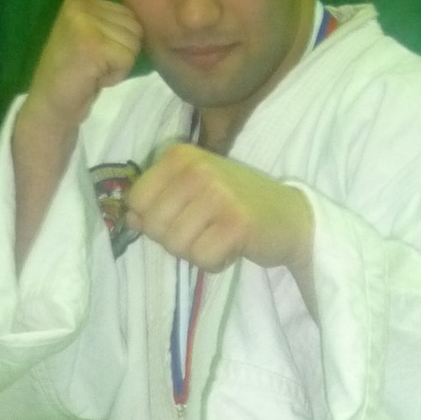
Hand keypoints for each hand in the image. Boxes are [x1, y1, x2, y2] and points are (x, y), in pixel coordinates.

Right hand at [22, 0, 143, 131]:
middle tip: (94, 65)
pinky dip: (116, 75)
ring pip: (133, 43)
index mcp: (80, 0)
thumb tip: (145, 21)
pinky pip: (127, 59)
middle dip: (122, 53)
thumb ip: (111, 23)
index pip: (129, 15)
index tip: (94, 55)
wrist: (50, 105)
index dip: (119, 42)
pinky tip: (94, 78)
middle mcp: (80, 5)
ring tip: (93, 71)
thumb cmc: (74, 76)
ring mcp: (84, 23)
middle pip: (134, 27)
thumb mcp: (90, 36)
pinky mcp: (93, 45)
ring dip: (119, 65)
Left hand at [124, 145, 313, 274]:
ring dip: (196, 253)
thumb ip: (158, 201)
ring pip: (175, 246)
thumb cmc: (236, 204)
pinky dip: (215, 263)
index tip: (183, 216)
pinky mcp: (235, 223)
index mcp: (179, 156)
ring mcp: (217, 194)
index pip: (135, 201)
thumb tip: (129, 218)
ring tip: (219, 237)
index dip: (155, 220)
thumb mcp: (191, 192)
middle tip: (205, 230)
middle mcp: (196, 168)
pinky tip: (232, 248)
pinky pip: (202, 259)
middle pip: (153, 227)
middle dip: (175, 240)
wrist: (290, 216)